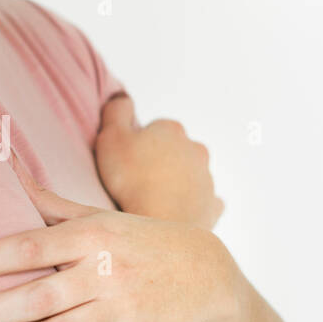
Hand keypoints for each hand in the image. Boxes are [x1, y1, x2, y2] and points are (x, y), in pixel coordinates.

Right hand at [96, 92, 223, 229]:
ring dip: (174, 181)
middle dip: (159, 160)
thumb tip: (123, 97)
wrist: (159, 224)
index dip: (136, 143)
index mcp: (173, 130)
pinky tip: (176, 210)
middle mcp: (196, 149)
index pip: (153, 129)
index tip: (125, 159)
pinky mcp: (211, 205)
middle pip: (173, 150)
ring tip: (151, 199)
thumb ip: (116, 110)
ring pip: (189, 174)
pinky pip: (204, 200)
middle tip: (136, 180)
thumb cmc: (131, 182)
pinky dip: (192, 202)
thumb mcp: (110, 137)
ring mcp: (207, 178)